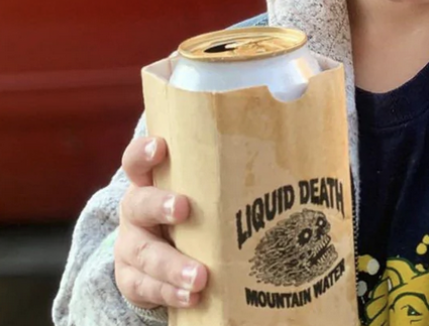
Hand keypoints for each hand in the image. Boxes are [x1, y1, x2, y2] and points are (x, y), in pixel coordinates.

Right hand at [114, 137, 208, 309]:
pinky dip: (170, 293)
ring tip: (198, 277)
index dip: (145, 152)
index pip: (137, 160)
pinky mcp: (132, 279)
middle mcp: (135, 211)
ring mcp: (131, 246)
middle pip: (138, 204)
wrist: (160, 254)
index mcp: (149, 183)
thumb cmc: (193, 209)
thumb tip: (281, 153)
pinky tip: (191, 297)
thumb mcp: (199, 190)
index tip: (162, 147)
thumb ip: (224, 172)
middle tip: (183, 209)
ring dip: (172, 265)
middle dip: (159, 205)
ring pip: (144, 253)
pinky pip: (146, 287)